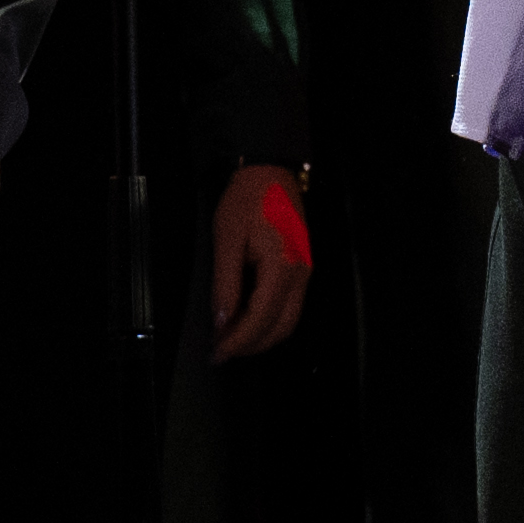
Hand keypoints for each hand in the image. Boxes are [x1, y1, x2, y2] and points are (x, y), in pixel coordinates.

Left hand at [204, 161, 315, 363]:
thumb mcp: (226, 239)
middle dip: (251, 345)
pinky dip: (269, 320)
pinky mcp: (301, 267)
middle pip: (281, 327)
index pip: (261, 318)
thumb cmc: (248, 198)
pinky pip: (289, 305)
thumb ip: (225, 284)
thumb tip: (222, 321)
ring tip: (232, 338)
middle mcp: (300, 272)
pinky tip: (247, 318)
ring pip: (288, 320)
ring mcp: (304, 271)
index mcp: (282, 265)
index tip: (219, 351)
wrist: (269, 171)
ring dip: (261, 335)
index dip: (238, 341)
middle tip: (223, 351)